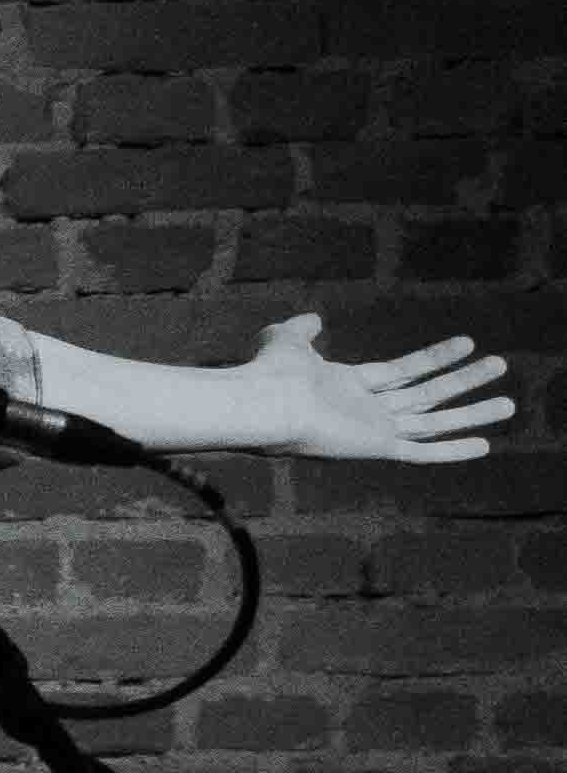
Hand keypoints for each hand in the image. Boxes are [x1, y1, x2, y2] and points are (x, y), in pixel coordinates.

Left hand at [228, 315, 510, 466]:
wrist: (262, 402)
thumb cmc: (268, 372)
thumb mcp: (285, 340)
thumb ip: (300, 330)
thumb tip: (313, 320)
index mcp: (347, 386)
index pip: (402, 371)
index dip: (435, 357)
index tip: (467, 343)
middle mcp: (364, 411)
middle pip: (427, 394)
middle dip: (464, 381)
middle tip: (501, 366)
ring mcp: (372, 430)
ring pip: (434, 420)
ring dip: (472, 411)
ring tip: (510, 403)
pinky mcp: (376, 447)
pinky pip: (422, 452)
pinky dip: (452, 450)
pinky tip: (485, 445)